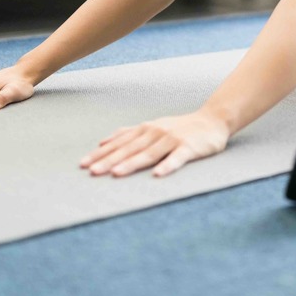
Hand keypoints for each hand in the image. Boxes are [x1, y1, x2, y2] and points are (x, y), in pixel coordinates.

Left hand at [80, 110, 229, 178]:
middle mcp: (156, 132)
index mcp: (145, 129)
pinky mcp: (189, 148)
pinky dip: (167, 166)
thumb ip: (129, 133)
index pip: (119, 143)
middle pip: (129, 149)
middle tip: (92, 172)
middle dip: (109, 160)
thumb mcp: (152, 126)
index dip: (101, 154)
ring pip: (149, 154)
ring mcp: (172, 139)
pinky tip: (157, 175)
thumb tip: (102, 142)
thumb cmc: (179, 127)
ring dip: (132, 163)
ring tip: (116, 174)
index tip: (83, 164)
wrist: (212, 120)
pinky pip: (176, 159)